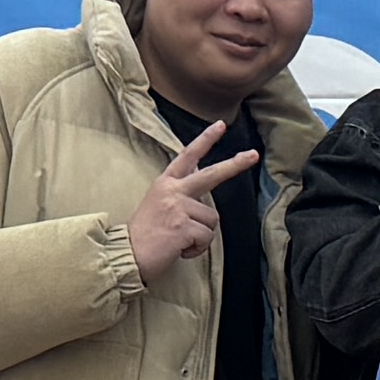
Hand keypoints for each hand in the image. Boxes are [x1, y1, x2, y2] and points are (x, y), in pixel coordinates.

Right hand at [125, 116, 252, 276]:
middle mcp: (173, 191)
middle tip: (253, 155)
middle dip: (234, 165)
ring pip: (212, 219)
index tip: (221, 125)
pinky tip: (180, 250)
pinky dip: (197, 248)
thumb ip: (179, 189)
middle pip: (211, 174)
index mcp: (166, 183)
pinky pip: (206, 237)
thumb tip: (198, 175)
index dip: (205, 140)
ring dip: (202, 235)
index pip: (187, 156)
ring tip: (180, 240)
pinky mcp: (184, 227)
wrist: (126, 253)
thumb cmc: (144, 233)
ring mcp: (179, 208)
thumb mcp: (158, 202)